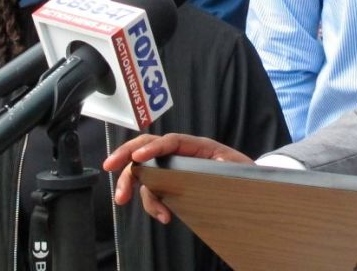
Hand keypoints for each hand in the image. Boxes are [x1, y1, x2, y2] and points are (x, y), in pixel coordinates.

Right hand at [103, 133, 251, 223]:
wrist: (247, 183)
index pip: (170, 141)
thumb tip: (211, 168)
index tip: (139, 157)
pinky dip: (150, 202)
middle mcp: (180, 154)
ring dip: (131, 185)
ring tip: (126, 201)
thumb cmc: (242, 171)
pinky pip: (152, 189)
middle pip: (146, 148)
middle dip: (124, 156)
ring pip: (144, 171)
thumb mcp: (235, 167)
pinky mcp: (170, 183)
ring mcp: (173, 168)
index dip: (153, 147)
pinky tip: (161, 214)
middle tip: (109, 167)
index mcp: (197, 146)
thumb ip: (221, 165)